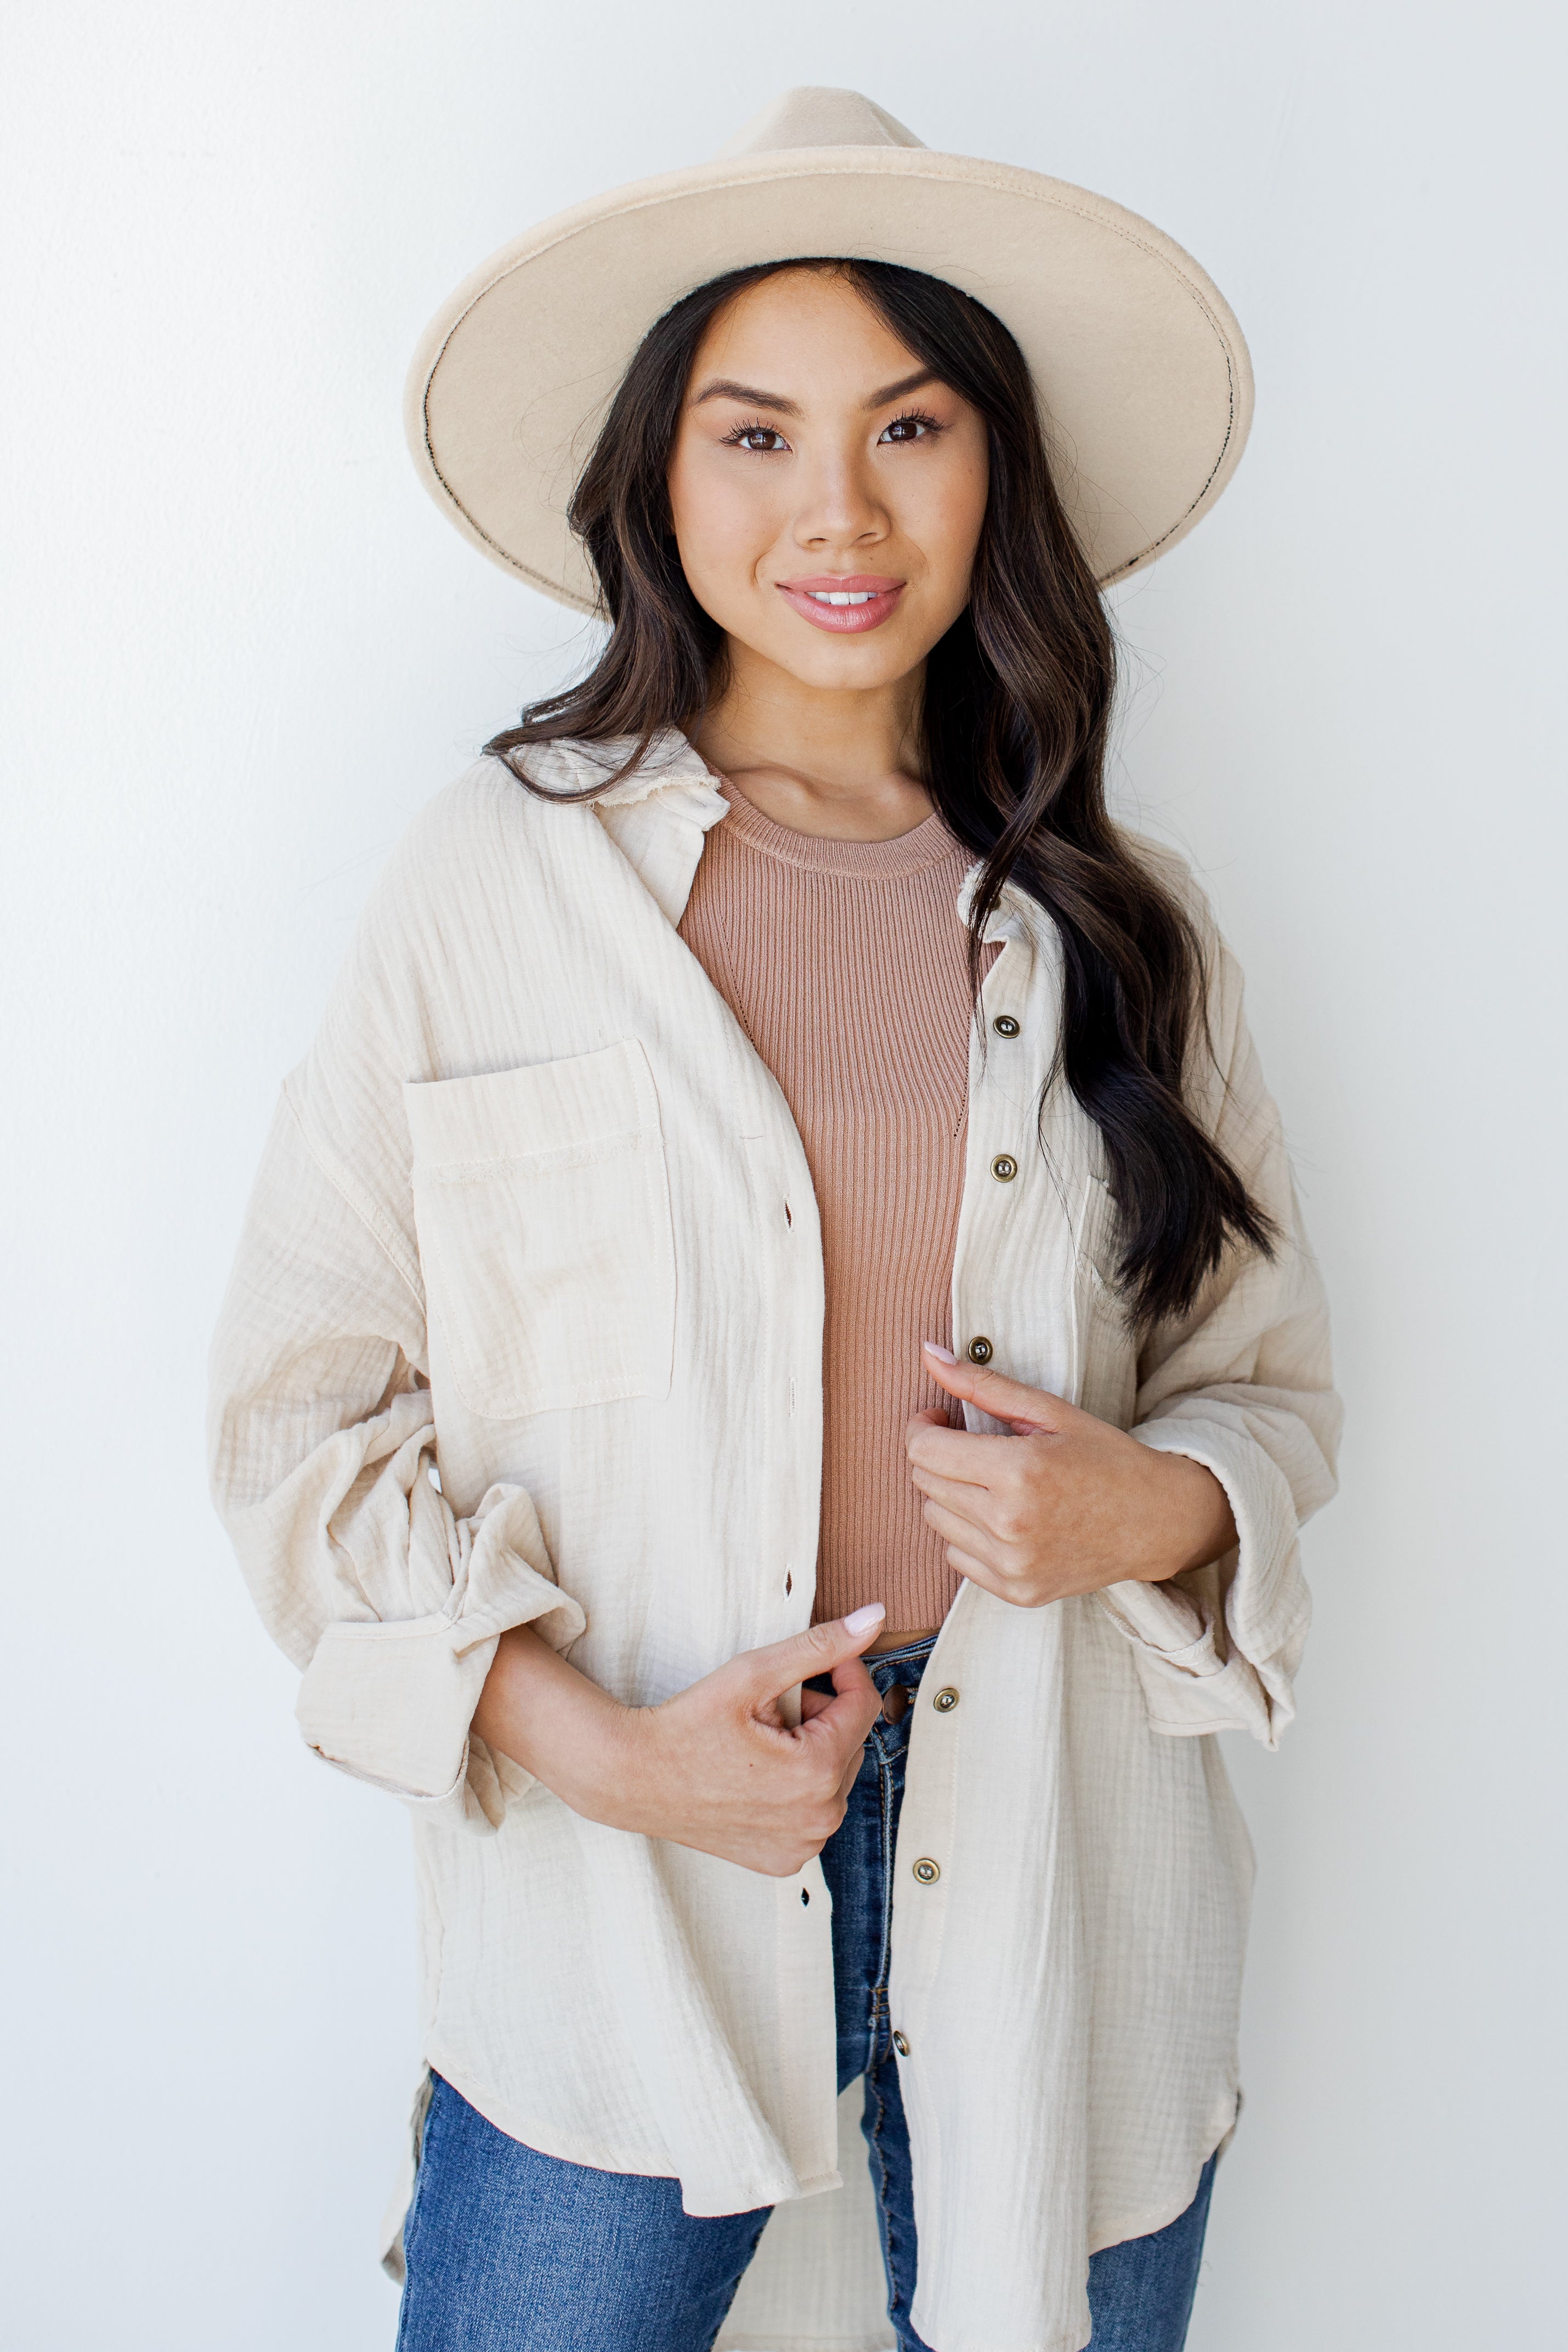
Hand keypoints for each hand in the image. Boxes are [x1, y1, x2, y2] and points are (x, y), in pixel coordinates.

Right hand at [473, 1606, 886, 1876]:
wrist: (633, 1778)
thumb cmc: (688, 1724)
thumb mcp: (753, 1674)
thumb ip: (819, 1646)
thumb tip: (875, 1618)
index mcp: (819, 1771)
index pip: (863, 1704)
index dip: (843, 1672)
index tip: (810, 1663)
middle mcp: (821, 1818)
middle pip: (849, 1741)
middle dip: (819, 1715)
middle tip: (766, 1709)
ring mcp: (803, 1845)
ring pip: (834, 1777)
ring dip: (810, 1751)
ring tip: (758, 1743)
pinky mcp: (784, 1861)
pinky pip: (813, 1812)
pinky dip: (796, 1790)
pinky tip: (755, 1778)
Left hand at [905, 1344, 1235, 1607]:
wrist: (1156, 1521)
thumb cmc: (1105, 1457)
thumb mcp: (1050, 1411)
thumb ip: (983, 1384)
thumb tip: (928, 1355)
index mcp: (1019, 1471)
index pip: (923, 1450)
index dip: (923, 1427)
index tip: (942, 1418)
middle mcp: (1009, 1524)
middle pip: (925, 1483)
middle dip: (940, 1456)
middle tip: (974, 1445)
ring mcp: (1011, 1565)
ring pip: (935, 1520)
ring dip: (951, 1495)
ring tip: (993, 1483)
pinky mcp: (1016, 1591)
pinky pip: (956, 1555)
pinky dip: (969, 1533)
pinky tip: (1004, 1518)